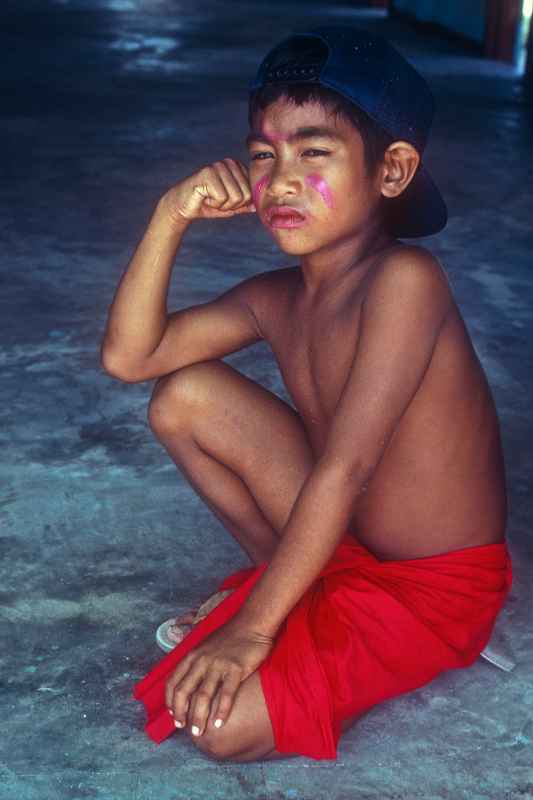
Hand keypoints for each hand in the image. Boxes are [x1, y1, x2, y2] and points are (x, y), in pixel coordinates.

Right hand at [161, 158, 255, 224]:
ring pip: (235, 197)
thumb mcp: (229, 206)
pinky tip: (203, 197)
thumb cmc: (207, 205)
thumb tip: (256, 207)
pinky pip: (222, 198)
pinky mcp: (208, 173)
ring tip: (209, 198)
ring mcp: (218, 166)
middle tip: (215, 200)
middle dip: (230, 205)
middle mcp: (229, 163)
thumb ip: (243, 205)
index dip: (237, 204)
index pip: (250, 193)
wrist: (183, 206)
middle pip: (245, 196)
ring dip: (221, 205)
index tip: (223, 200)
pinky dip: (213, 204)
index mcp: (237, 167)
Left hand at [165, 617, 273, 735]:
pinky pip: (226, 694)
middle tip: (185, 729)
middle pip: (184, 692)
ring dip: (199, 717)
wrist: (252, 623)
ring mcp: (218, 665)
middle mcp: (201, 661)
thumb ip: (196, 663)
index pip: (173, 682)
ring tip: (199, 732)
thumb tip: (189, 685)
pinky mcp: (235, 668)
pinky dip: (221, 711)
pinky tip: (219, 723)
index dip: (171, 702)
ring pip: (203, 696)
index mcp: (192, 656)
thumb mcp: (205, 646)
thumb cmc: (230, 637)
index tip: (174, 716)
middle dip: (181, 714)